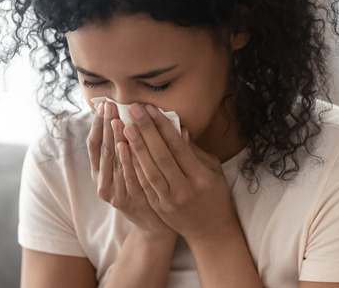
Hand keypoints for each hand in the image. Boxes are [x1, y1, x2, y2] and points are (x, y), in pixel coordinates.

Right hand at [86, 101, 173, 237]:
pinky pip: (125, 177)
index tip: (103, 105)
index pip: (94, 143)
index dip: (97, 124)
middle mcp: (102, 182)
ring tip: (117, 120)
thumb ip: (133, 144)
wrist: (155, 225)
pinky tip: (126, 146)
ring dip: (114, 140)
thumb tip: (141, 113)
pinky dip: (125, 161)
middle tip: (109, 106)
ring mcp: (113, 193)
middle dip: (106, 126)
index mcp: (101, 172)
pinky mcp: (126, 202)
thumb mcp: (134, 166)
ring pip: (112, 162)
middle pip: (102, 149)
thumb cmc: (146, 188)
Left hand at [122, 103, 239, 243]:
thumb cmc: (214, 194)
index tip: (151, 109)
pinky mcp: (158, 207)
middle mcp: (184, 189)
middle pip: (161, 156)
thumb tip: (178, 128)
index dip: (163, 127)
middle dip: (145, 131)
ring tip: (124, 127)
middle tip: (133, 110)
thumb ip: (194, 151)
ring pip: (149, 170)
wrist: (210, 230)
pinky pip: (143, 184)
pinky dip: (133, 166)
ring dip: (135, 147)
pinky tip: (124, 151)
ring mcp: (169, 200)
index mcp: (201, 177)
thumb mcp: (212, 169)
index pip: (178, 147)